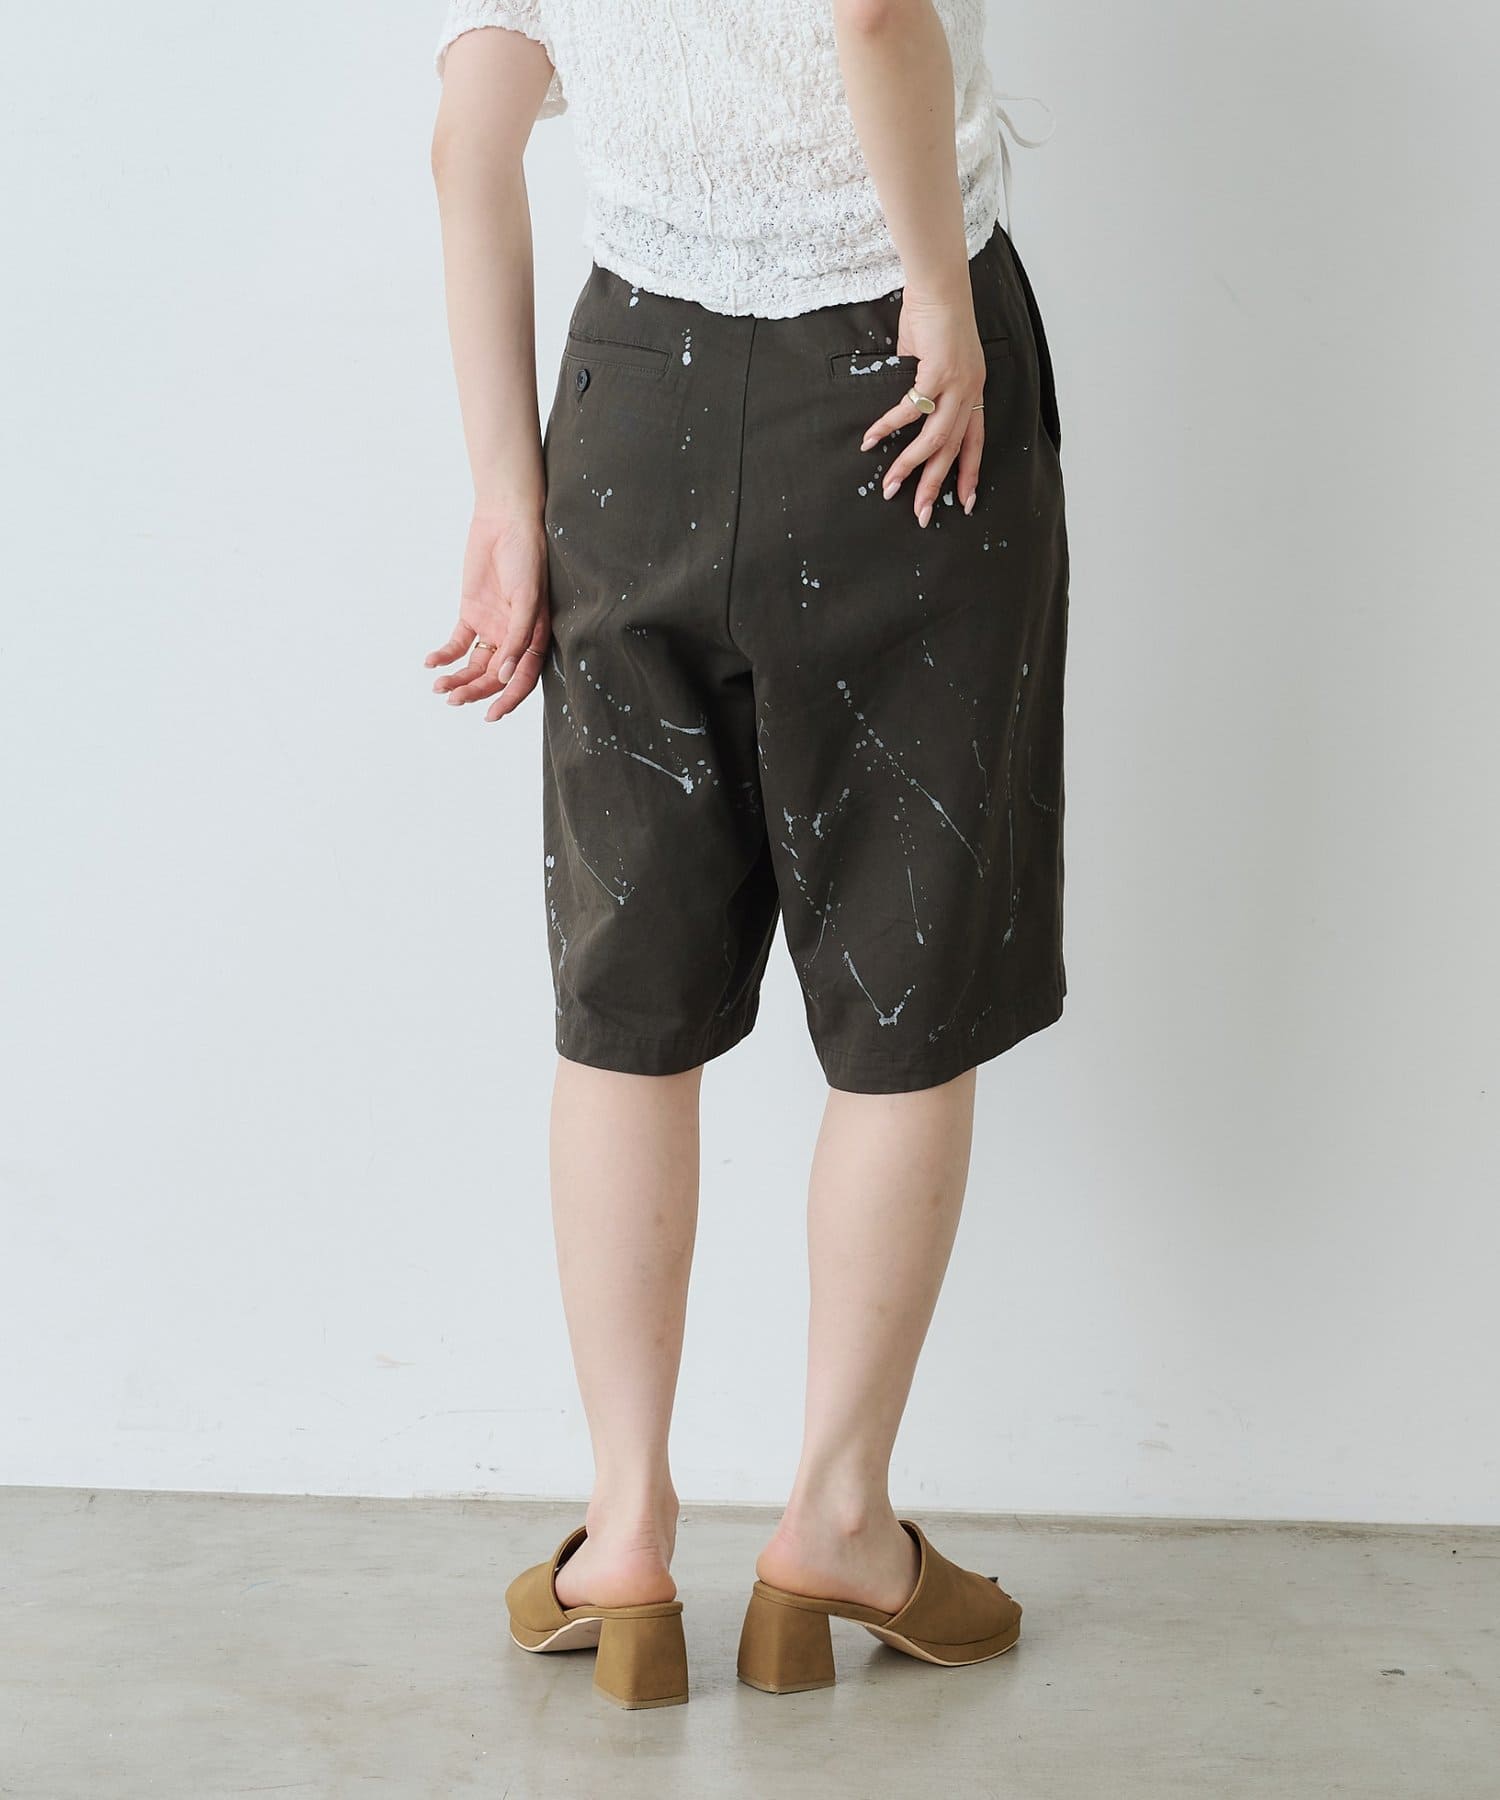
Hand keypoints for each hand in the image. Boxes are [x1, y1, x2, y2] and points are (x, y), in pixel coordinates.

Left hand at [426, 509, 548, 721]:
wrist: (505, 522)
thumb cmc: (527, 557)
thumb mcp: (527, 599)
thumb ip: (518, 638)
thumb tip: (505, 676)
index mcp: (535, 637)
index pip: (522, 678)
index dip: (507, 699)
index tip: (489, 715)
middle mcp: (514, 637)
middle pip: (494, 675)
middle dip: (474, 690)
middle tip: (453, 699)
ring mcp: (492, 626)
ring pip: (474, 664)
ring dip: (458, 677)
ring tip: (439, 687)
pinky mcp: (471, 613)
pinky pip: (457, 642)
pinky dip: (445, 655)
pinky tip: (431, 662)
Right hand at [860, 289, 986, 525]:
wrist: (939, 284)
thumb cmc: (933, 317)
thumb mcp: (932, 360)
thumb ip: (924, 386)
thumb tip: (907, 403)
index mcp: (973, 391)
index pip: (975, 442)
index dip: (970, 473)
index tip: (965, 501)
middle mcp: (971, 391)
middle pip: (954, 449)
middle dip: (937, 485)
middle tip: (922, 514)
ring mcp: (957, 382)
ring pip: (935, 437)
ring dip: (911, 465)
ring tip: (890, 486)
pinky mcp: (939, 370)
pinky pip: (911, 409)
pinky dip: (890, 426)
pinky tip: (872, 439)